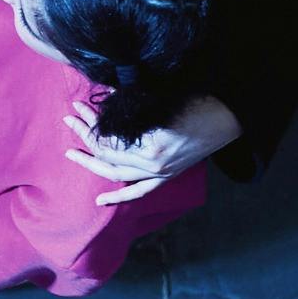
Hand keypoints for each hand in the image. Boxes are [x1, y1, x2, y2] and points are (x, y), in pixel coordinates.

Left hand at [65, 97, 245, 192]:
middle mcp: (153, 166)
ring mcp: (160, 175)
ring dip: (91, 163)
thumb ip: (129, 105)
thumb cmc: (196, 102)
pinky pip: (139, 192)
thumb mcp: (159, 100)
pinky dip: (119, 197)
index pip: (108, 140)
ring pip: (117, 175)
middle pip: (108, 155)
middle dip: (86, 136)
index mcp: (151, 145)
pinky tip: (100, 201)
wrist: (227, 117)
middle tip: (69, 119)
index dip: (91, 124)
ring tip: (72, 152)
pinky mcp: (166, 177)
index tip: (78, 108)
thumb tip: (103, 97)